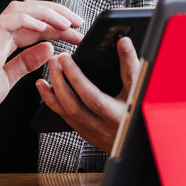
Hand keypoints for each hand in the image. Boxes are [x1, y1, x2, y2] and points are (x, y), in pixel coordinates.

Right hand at [0, 0, 83, 117]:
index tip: (77, 34)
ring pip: (21, 9)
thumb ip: (26, 62)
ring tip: (67, 23)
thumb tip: (49, 48)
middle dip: (57, 13)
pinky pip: (9, 21)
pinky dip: (29, 20)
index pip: (34, 25)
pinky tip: (46, 28)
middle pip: (29, 10)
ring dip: (47, 13)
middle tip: (79, 23)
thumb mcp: (8, 79)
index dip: (57, 26)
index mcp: (2, 44)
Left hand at [35, 35, 140, 152]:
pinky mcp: (85, 132)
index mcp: (115, 116)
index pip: (91, 97)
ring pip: (66, 114)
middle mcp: (100, 127)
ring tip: (43, 77)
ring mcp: (90, 132)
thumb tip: (122, 42)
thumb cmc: (142, 114)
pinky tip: (48, 92)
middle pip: (72, 106)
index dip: (76, 78)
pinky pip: (65, 119)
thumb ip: (130, 66)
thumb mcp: (139, 90)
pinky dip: (54, 104)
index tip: (65, 59)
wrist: (139, 142)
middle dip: (59, 81)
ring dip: (51, 94)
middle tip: (53, 61)